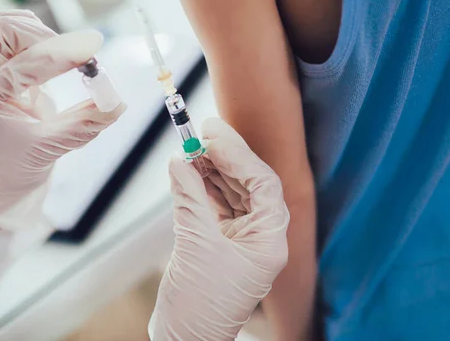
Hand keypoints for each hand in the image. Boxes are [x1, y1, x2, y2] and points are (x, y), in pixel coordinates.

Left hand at [0, 10, 124, 229]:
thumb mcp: (56, 147)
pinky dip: (32, 32)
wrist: (2, 174)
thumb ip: (87, 124)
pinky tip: (52, 52)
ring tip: (66, 53)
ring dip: (38, 31)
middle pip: (3, 31)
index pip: (21, 66)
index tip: (92, 59)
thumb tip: (118, 103)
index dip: (60, 58)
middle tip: (79, 54)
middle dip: (46, 38)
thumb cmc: (22, 164)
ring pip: (2, 24)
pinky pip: (6, 30)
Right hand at [151, 118, 288, 339]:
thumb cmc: (199, 304)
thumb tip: (179, 161)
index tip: (213, 134)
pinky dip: (202, 187)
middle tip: (203, 129)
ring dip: (212, 169)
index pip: (263, 184)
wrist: (186, 339)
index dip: (239, 155)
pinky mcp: (221, 243)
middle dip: (226, 156)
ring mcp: (241, 240)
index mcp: (270, 241)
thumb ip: (189, 198)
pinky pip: (216, 206)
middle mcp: (261, 237)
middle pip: (249, 184)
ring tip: (192, 146)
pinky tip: (189, 170)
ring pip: (232, 193)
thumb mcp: (195, 245)